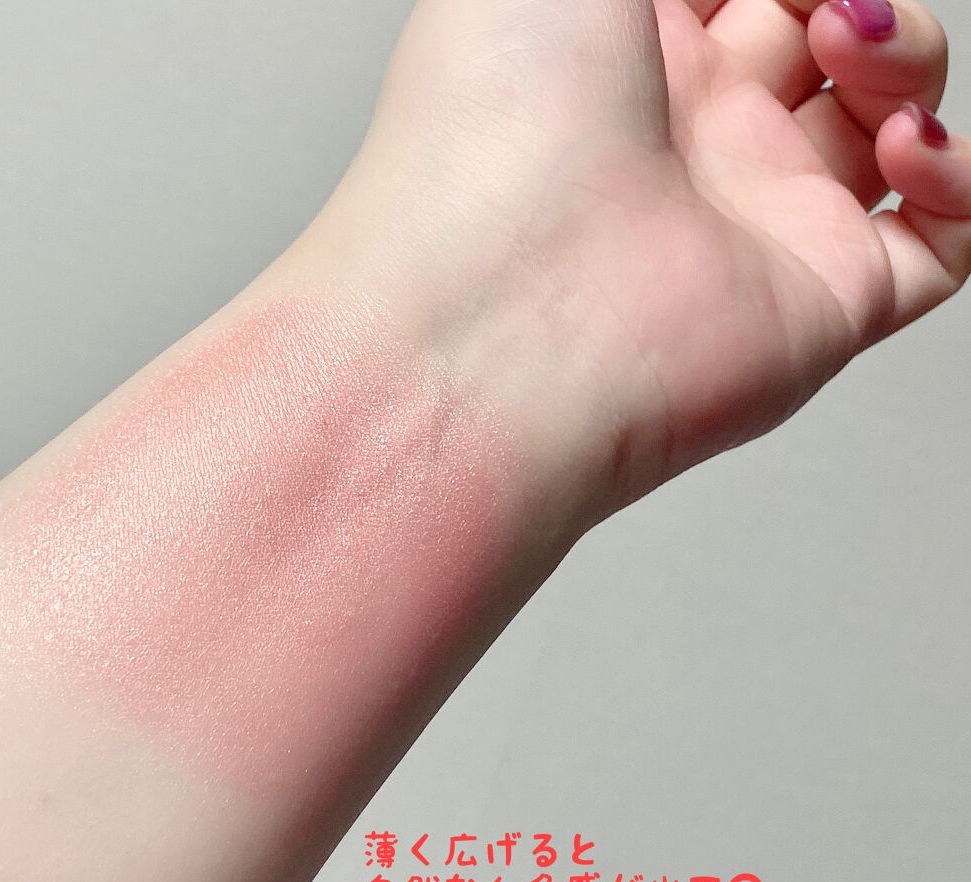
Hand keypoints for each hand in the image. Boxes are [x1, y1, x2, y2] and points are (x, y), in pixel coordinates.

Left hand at [297, 0, 967, 517]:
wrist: (494, 320)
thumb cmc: (487, 135)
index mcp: (618, 61)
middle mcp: (686, 148)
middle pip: (819, 37)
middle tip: (813, 1)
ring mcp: (755, 228)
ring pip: (884, 127)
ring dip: (904, 56)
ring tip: (849, 50)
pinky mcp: (818, 306)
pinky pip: (937, 245)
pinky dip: (955, 180)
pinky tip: (902, 144)